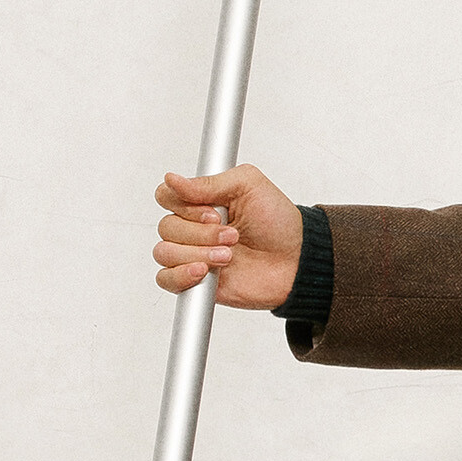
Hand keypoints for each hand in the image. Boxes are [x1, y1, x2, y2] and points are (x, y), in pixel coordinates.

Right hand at [154, 161, 302, 311]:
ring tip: (229, 257)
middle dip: (202, 233)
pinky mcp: (195, 280)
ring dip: (198, 253)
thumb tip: (171, 180)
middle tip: (233, 236)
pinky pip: (166, 279)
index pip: (166, 196)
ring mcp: (192, 254)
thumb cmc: (278, 223)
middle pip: (167, 227)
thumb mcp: (249, 186)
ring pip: (164, 252)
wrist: (296, 261)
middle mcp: (193, 227)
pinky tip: (205, 272)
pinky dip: (181, 275)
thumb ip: (208, 183)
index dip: (185, 205)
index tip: (214, 212)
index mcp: (202, 201)